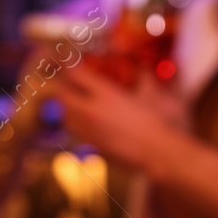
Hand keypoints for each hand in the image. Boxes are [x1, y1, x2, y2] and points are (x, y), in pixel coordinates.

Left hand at [52, 62, 189, 171]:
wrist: (155, 150)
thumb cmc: (155, 122)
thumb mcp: (149, 95)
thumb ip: (143, 78)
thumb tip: (143, 67)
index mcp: (105, 94)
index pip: (77, 75)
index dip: (72, 68)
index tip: (73, 66)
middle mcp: (91, 110)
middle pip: (63, 95)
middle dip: (63, 87)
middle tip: (69, 83)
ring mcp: (88, 129)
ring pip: (65, 115)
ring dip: (66, 106)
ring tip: (74, 102)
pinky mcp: (91, 144)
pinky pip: (75, 130)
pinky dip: (76, 123)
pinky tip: (87, 121)